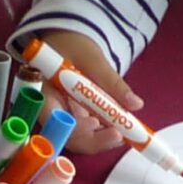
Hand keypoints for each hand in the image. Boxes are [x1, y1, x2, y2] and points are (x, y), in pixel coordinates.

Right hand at [34, 32, 139, 154]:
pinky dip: (105, 133)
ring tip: (124, 133)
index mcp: (47, 94)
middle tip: (117, 135)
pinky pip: (90, 133)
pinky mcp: (79, 119)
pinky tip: (121, 129)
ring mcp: (67, 118)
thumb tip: (136, 104)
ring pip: (81, 139)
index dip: (73, 128)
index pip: (54, 120)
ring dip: (103, 140)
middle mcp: (54, 112)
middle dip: (94, 141)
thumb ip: (113, 83)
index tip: (95, 124)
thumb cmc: (73, 46)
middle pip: (68, 137)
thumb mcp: (93, 60)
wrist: (70, 42)